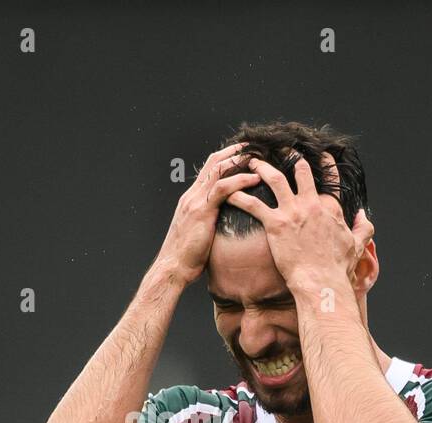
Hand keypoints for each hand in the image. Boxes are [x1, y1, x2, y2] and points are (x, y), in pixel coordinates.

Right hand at [153, 143, 261, 285]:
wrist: (173, 268)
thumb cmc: (188, 256)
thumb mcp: (200, 232)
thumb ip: (210, 221)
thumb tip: (226, 221)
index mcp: (191, 198)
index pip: (209, 168)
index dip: (227, 158)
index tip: (244, 153)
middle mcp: (192, 195)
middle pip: (214, 162)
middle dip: (235, 152)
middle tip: (255, 146)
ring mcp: (195, 201)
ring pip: (218, 170)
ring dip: (240, 161)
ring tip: (259, 158)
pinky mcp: (201, 211)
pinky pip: (222, 189)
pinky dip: (240, 181)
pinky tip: (255, 178)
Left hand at [225, 152, 372, 292]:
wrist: (321, 282)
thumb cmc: (338, 268)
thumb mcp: (357, 245)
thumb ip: (363, 227)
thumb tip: (363, 216)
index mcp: (331, 207)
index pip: (330, 177)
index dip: (325, 163)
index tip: (320, 154)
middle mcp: (312, 204)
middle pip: (300, 169)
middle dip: (290, 156)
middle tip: (281, 149)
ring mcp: (293, 212)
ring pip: (275, 179)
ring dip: (262, 167)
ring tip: (252, 161)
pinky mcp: (275, 224)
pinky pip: (253, 205)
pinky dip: (240, 197)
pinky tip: (229, 192)